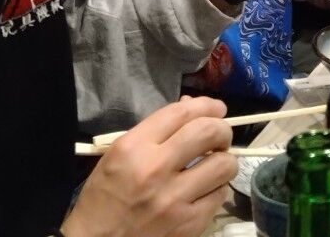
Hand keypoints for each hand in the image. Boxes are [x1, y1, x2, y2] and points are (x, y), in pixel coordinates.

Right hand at [62, 96, 235, 236]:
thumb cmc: (104, 197)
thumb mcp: (118, 155)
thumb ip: (155, 130)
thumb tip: (191, 106)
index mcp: (134, 147)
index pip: (181, 113)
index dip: (205, 105)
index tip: (217, 109)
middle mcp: (156, 169)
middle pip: (208, 132)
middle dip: (222, 129)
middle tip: (219, 136)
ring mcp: (175, 199)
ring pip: (223, 165)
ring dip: (225, 161)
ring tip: (215, 164)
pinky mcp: (189, 224)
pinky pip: (220, 196)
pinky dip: (217, 188)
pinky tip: (206, 189)